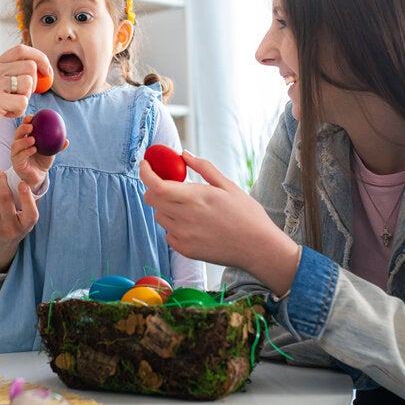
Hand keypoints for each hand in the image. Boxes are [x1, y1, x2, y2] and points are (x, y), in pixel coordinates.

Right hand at [0, 44, 51, 148]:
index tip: (47, 72)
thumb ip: (11, 75)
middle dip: (34, 84)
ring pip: (28, 84)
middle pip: (30, 67)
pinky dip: (18, 112)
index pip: (21, 49)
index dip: (40, 58)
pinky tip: (5, 114)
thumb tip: (41, 68)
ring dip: (25, 99)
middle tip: (20, 97)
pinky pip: (22, 103)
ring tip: (10, 106)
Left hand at [0, 170, 38, 272]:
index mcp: (24, 226)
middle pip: (3, 198)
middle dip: (0, 180)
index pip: (30, 213)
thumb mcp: (26, 223)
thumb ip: (31, 204)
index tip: (22, 183)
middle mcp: (9, 229)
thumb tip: (34, 180)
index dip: (27, 197)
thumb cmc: (13, 230)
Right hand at [10, 115, 63, 190]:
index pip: (23, 128)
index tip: (32, 116)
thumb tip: (67, 140)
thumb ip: (57, 146)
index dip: (25, 121)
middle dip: (22, 128)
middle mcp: (18, 146)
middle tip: (31, 126)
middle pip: (17, 134)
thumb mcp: (51, 152)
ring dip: (24, 141)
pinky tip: (33, 149)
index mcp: (25, 139)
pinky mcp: (16, 163)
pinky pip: (19, 156)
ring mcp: (15, 154)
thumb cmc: (43, 161)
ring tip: (33, 139)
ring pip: (15, 145)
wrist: (38, 176)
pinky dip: (26, 152)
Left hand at [139, 151, 299, 295]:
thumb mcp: (228, 186)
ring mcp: (184, 236)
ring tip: (189, 209)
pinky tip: (195, 226)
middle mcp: (186, 217)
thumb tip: (184, 154)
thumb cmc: (247, 215)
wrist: (259, 248)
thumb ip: (203, 168)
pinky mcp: (185, 250)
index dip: (145, 173)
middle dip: (154, 188)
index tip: (145, 164)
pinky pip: (168, 233)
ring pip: (159, 216)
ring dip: (166, 208)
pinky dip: (174, 226)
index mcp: (196, 198)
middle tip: (168, 185)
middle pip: (151, 199)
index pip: (156, 185)